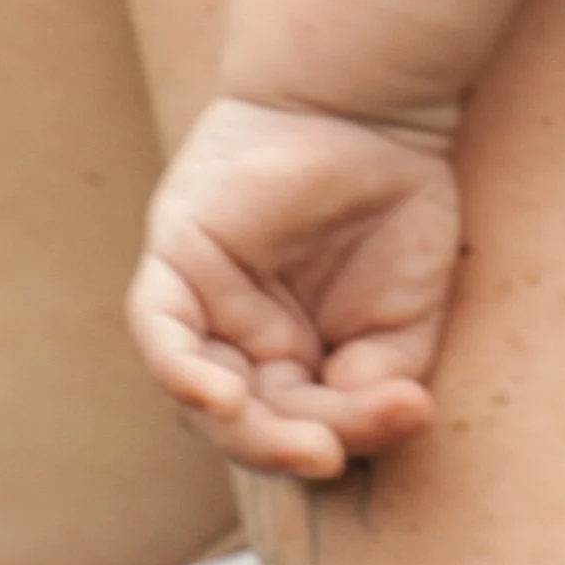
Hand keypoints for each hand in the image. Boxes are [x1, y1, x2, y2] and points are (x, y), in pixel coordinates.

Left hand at [128, 96, 459, 477]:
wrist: (373, 109)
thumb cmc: (396, 208)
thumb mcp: (402, 324)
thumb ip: (374, 388)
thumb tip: (348, 433)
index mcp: (292, 361)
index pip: (299, 426)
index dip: (344, 436)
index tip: (406, 417)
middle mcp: (241, 340)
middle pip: (244, 422)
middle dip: (288, 448)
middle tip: (329, 454)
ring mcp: (204, 303)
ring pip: (199, 393)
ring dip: (245, 430)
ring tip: (303, 444)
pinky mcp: (177, 259)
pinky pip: (159, 332)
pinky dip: (181, 372)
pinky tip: (217, 398)